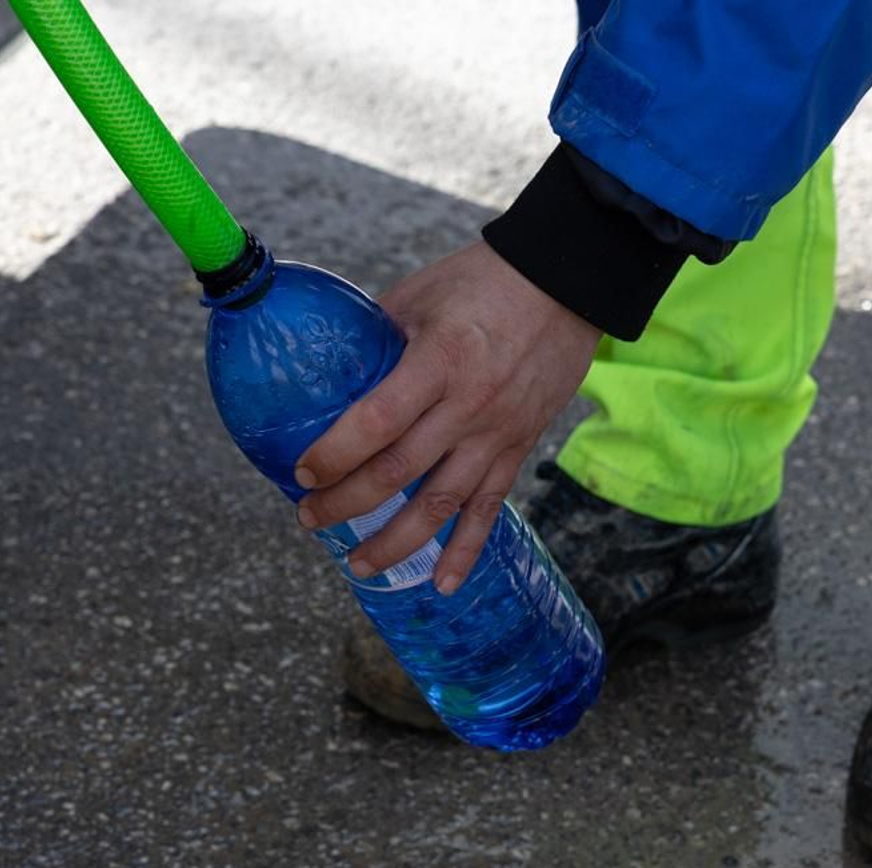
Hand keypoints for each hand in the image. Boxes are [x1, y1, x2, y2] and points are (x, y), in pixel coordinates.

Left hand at [294, 241, 599, 592]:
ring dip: (396, 542)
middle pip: (399, 472)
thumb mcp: (419, 295)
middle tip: (310, 519)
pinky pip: (490, 509)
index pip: (375, 423)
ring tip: (358, 565)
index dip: (334, 454)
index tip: (302, 473)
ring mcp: (497, 433)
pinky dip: (466, 551)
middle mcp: (469, 406)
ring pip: (441, 505)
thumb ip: (376, 335)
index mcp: (439, 362)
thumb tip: (328, 367)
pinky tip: (441, 584)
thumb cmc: (484, 280)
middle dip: (346, 504)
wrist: (569, 282)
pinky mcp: (519, 447)